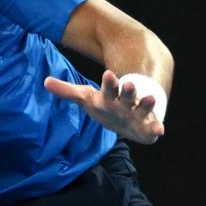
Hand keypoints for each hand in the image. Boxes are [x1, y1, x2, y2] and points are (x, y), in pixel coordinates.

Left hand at [42, 69, 165, 145]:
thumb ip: (67, 91)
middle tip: (129, 84)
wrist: (127, 118)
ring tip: (151, 99)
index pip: (109, 87)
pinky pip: (152, 128)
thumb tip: (45, 81)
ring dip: (146, 104)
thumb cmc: (105, 106)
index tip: (108, 74)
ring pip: (143, 107)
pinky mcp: (147, 126)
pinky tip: (160, 131)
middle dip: (129, 90)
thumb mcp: (86, 98)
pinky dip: (157, 129)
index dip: (109, 82)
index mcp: (111, 95)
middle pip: (128, 95)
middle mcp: (126, 102)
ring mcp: (137, 113)